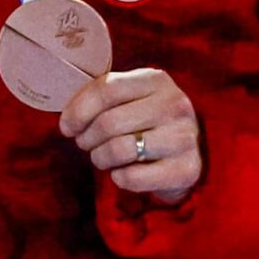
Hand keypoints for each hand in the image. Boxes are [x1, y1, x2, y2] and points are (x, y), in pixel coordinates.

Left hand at [60, 68, 202, 205]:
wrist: (193, 150)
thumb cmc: (147, 120)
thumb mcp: (129, 97)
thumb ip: (99, 97)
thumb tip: (68, 121)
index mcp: (155, 80)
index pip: (106, 89)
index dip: (78, 110)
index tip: (66, 127)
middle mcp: (174, 105)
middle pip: (109, 122)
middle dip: (87, 138)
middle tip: (85, 144)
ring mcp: (184, 137)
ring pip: (120, 149)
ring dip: (100, 158)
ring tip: (101, 158)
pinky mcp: (187, 169)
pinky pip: (134, 177)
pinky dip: (119, 178)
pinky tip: (120, 173)